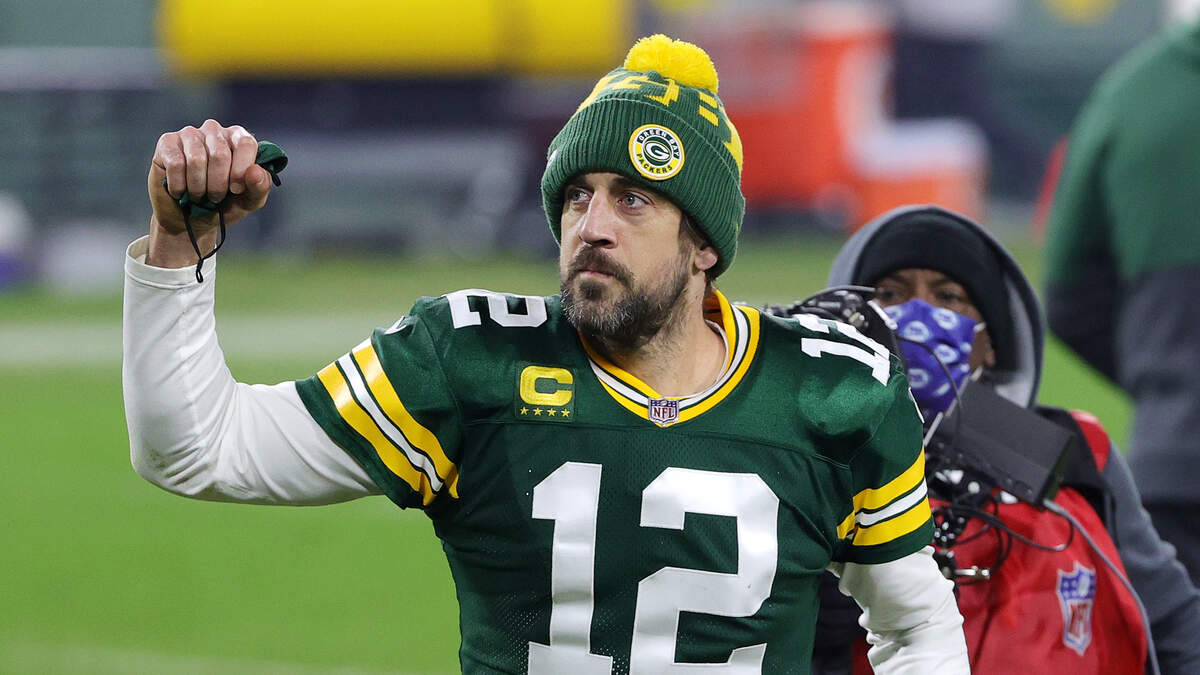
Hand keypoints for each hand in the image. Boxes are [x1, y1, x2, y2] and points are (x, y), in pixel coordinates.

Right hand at [147, 119, 271, 235]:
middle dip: (218, 185)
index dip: (241, 171)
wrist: (190, 218)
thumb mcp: (248, 201)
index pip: (246, 143)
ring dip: (198, 187)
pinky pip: (175, 163)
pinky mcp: (167, 142)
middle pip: (220, 154)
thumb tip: (255, 171)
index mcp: (238, 138)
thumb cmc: (223, 205)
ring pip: (196, 159)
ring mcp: (189, 134)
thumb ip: (260, 187)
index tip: (236, 190)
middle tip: (215, 197)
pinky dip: (179, 185)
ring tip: (198, 195)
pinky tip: (180, 191)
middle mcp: (214, 131)